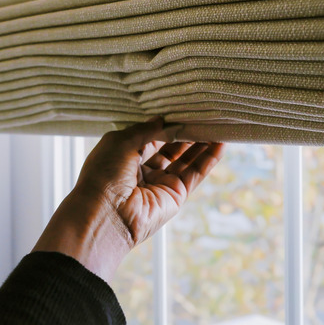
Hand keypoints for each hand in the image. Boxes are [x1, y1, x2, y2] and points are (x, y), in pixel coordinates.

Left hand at [32, 118, 224, 280]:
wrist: (106, 214)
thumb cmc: (103, 176)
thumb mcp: (120, 142)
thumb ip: (144, 130)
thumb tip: (161, 119)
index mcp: (124, 157)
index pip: (151, 137)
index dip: (166, 125)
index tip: (182, 110)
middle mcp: (142, 171)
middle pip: (171, 148)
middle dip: (186, 133)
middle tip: (203, 115)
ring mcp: (160, 184)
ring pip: (186, 160)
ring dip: (202, 144)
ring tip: (217, 125)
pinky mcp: (175, 196)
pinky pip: (194, 175)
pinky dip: (208, 160)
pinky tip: (220, 144)